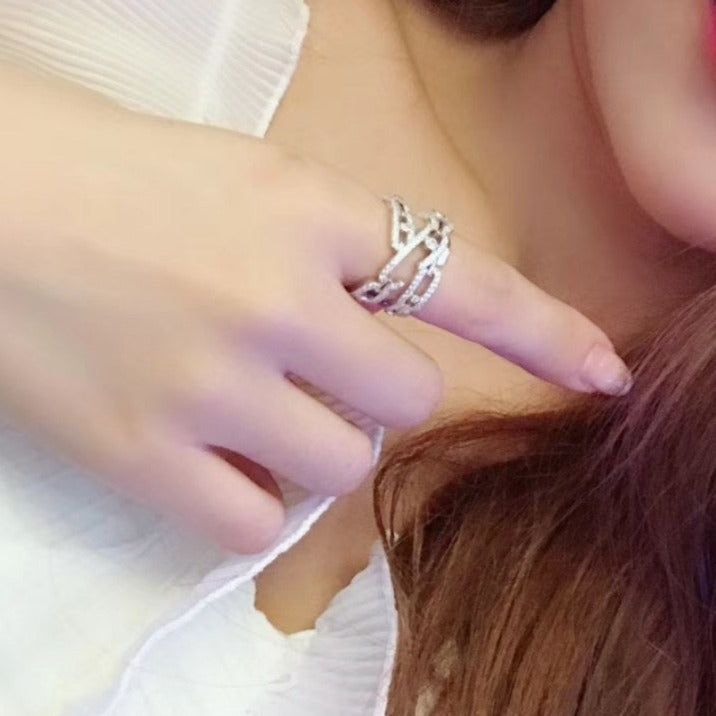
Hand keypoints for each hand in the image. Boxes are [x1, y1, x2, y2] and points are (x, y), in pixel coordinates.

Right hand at [0, 64, 630, 551]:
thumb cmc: (120, 180)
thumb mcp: (250, 184)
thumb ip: (330, 252)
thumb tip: (384, 327)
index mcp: (309, 214)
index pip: (464, 284)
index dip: (545, 334)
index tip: (600, 373)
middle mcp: (275, 299)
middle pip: (403, 401)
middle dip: (369, 395)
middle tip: (310, 372)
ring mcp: (212, 383)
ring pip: (338, 466)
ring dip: (311, 447)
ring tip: (248, 411)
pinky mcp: (143, 452)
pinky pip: (252, 523)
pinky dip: (249, 501)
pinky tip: (212, 459)